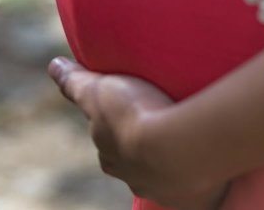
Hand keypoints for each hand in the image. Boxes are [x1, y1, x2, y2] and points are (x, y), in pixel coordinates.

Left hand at [48, 57, 230, 209]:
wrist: (179, 146)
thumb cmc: (134, 114)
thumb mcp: (97, 89)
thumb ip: (74, 81)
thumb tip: (53, 66)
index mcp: (110, 158)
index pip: (109, 143)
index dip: (117, 127)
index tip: (130, 110)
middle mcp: (135, 180)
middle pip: (137, 162)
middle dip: (146, 146)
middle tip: (163, 122)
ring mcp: (167, 192)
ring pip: (167, 176)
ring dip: (175, 159)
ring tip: (189, 137)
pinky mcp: (198, 200)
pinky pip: (199, 190)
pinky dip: (203, 176)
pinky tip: (210, 160)